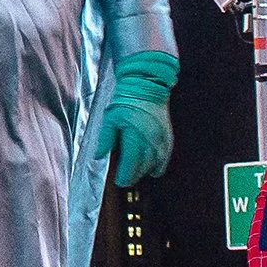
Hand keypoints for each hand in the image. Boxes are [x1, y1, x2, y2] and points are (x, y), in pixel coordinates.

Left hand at [95, 50, 177, 187]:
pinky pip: (165, 158)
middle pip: (143, 169)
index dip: (125, 177)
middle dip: (134, 176)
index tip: (119, 181)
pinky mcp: (168, 137)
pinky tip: (151, 166)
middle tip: (125, 178)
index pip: (130, 166)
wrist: (147, 85)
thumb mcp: (110, 117)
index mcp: (134, 138)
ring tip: (136, 171)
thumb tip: (97, 156)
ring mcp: (162, 140)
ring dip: (145, 171)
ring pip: (156, 166)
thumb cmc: (126, 100)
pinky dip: (158, 164)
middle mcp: (151, 142)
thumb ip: (105, 139)